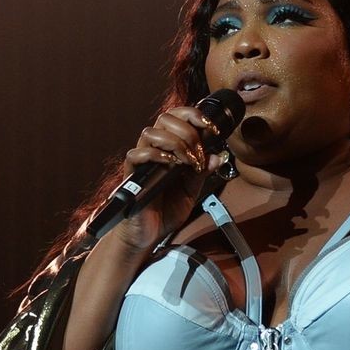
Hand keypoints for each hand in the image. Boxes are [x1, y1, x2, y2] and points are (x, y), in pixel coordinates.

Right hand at [113, 106, 229, 252]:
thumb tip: (217, 156)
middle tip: (199, 153)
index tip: (211, 129)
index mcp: (169, 148)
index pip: (177, 117)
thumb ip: (202, 172)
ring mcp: (142, 161)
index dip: (194, 115)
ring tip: (187, 161)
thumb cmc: (166, 210)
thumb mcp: (191, 190)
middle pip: (165, 118)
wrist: (149, 234)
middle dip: (188, 131)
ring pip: (150, 132)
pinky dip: (156, 155)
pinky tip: (171, 165)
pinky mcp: (132, 175)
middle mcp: (154, 149)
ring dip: (175, 142)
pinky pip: (137, 154)